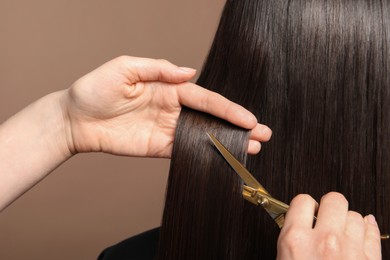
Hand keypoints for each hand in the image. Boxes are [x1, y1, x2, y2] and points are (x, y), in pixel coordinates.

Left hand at [63, 56, 270, 157]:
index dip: (228, 109)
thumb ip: (158, 68)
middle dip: (237, 126)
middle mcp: (172, 109)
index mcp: (168, 88)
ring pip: (203, 137)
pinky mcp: (157, 148)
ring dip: (227, 143)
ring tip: (251, 149)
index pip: (205, 99)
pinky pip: (185, 152)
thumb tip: (188, 72)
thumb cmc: (95, 89)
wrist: (75, 119)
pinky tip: (223, 159)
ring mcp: (166, 130)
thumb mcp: (125, 68)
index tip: (248, 119)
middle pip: (211, 118)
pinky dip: (205, 156)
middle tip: (262, 134)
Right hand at [277, 192, 380, 259]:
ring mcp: (351, 251)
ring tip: (341, 231)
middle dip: (328, 206)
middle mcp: (325, 242)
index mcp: (297, 242)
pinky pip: (373, 232)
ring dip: (347, 221)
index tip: (305, 211)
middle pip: (333, 199)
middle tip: (324, 217)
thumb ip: (289, 241)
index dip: (303, 205)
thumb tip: (295, 227)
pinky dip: (367, 229)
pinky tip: (361, 231)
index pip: (302, 201)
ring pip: (355, 215)